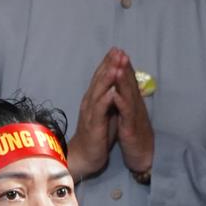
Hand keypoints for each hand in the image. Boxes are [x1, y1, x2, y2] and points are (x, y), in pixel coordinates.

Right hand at [66, 49, 119, 179]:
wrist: (86, 155)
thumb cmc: (98, 134)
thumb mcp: (107, 112)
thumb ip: (111, 98)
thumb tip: (119, 84)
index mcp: (94, 98)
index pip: (101, 77)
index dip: (108, 62)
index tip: (117, 49)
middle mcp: (90, 102)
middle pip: (99, 80)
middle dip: (109, 64)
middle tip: (117, 51)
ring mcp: (90, 113)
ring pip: (98, 92)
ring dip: (107, 79)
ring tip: (116, 66)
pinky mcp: (93, 125)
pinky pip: (99, 111)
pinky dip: (105, 100)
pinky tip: (112, 92)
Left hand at [110, 50, 154, 173]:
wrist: (142, 156)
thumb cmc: (134, 135)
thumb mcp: (129, 115)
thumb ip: (126, 100)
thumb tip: (123, 86)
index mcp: (132, 103)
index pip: (126, 81)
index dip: (122, 66)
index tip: (116, 50)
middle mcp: (135, 107)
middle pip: (129, 84)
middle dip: (124, 67)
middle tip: (120, 51)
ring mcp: (134, 117)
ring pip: (129, 96)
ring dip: (123, 81)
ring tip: (118, 66)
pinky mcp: (131, 129)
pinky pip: (126, 115)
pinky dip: (121, 104)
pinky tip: (115, 94)